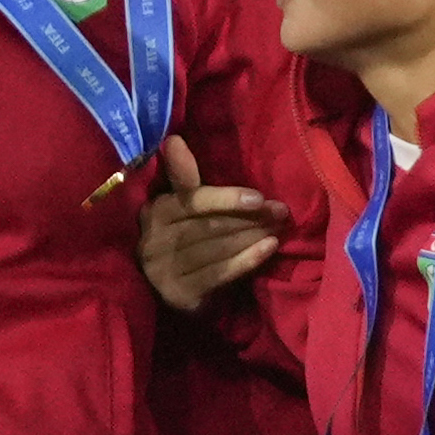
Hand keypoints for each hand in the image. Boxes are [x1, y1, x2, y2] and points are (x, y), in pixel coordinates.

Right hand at [137, 135, 284, 311]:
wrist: (170, 289)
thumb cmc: (180, 237)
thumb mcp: (180, 205)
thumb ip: (183, 176)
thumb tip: (174, 139)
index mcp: (154, 212)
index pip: (191, 202)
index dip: (224, 198)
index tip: (257, 196)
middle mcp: (154, 241)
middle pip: (208, 226)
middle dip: (247, 218)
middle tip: (280, 211)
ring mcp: (164, 270)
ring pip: (215, 249)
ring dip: (250, 237)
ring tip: (278, 228)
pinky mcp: (179, 295)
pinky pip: (219, 274)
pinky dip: (246, 261)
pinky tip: (269, 248)